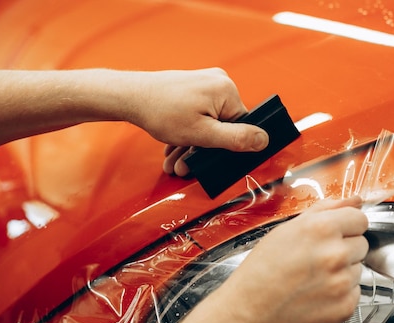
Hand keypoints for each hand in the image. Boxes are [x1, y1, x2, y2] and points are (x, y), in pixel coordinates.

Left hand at [118, 68, 269, 175]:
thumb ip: (236, 139)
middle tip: (185, 167)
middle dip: (202, 151)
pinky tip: (173, 148)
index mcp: (227, 91)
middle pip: (223, 127)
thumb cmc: (161, 112)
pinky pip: (199, 116)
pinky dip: (187, 134)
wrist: (130, 97)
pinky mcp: (193, 88)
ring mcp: (205, 84)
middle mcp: (219, 83)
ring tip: (175, 162)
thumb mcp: (202, 134)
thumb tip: (264, 140)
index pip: (242, 126)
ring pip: (208, 124)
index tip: (212, 162)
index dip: (228, 148)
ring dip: (191, 147)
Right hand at [213, 196, 368, 322]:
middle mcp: (336, 254)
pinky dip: (340, 294)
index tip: (335, 234)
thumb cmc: (262, 271)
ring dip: (342, 272)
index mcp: (322, 229)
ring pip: (358, 269)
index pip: (360, 219)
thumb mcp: (287, 229)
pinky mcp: (345, 307)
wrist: (250, 311)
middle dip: (344, 249)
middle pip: (362, 244)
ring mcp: (342, 283)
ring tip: (313, 278)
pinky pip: (354, 292)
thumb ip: (325, 210)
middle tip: (316, 259)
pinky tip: (317, 294)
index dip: (346, 226)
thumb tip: (353, 200)